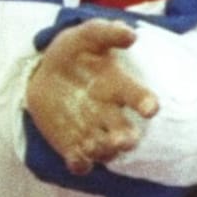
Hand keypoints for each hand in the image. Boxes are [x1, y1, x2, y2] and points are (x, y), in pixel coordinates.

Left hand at [25, 19, 158, 174]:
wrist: (46, 72)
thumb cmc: (75, 52)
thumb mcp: (87, 35)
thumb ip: (107, 32)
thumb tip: (131, 34)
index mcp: (119, 88)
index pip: (139, 98)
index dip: (146, 103)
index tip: (150, 108)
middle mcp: (111, 114)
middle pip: (126, 132)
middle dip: (126, 138)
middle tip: (122, 140)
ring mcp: (92, 130)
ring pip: (106, 149)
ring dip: (103, 150)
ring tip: (95, 145)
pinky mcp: (72, 144)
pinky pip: (81, 161)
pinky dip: (80, 164)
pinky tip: (76, 159)